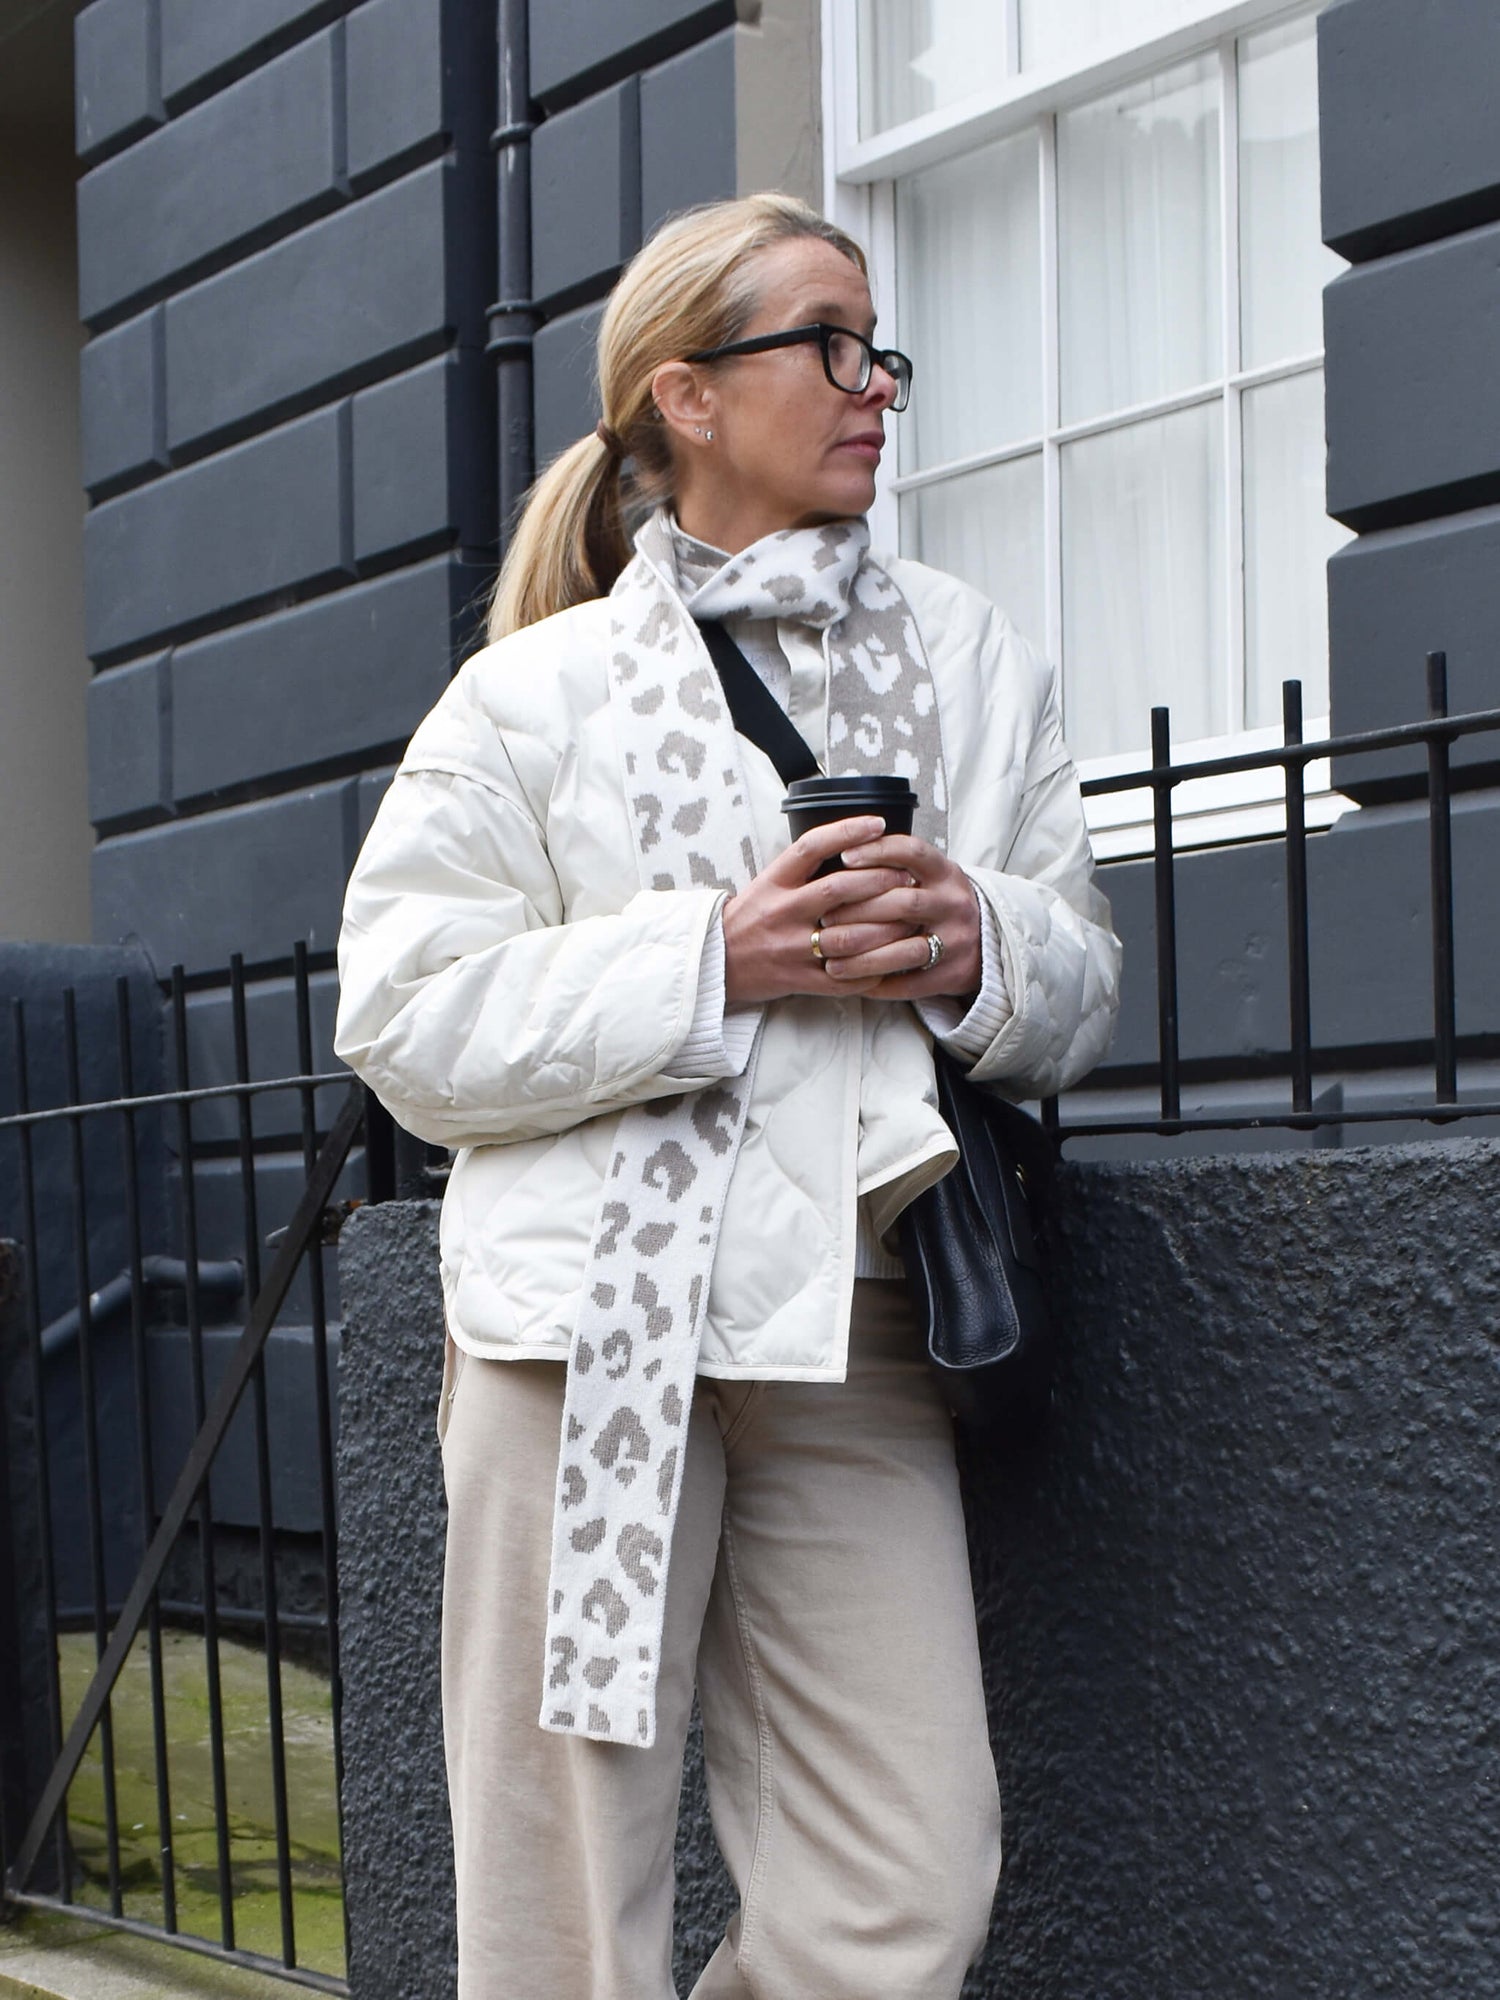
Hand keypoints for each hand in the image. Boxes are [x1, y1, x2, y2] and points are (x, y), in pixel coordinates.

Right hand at [721, 817, 922, 1004]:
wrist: (716, 960)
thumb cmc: (751, 917)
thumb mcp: (768, 882)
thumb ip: (804, 868)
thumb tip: (854, 845)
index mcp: (774, 881)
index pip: (812, 846)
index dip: (847, 831)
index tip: (878, 824)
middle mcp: (782, 911)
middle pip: (838, 889)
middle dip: (880, 880)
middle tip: (907, 876)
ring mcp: (791, 948)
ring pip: (847, 935)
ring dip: (885, 926)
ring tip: (909, 916)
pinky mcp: (799, 980)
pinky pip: (844, 977)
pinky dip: (872, 968)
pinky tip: (892, 958)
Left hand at [816, 832, 981, 1001]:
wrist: (986, 941)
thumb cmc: (938, 904)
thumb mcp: (928, 877)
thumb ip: (893, 870)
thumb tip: (837, 864)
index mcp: (945, 873)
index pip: (913, 852)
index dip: (878, 852)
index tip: (844, 857)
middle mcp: (953, 903)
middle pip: (904, 903)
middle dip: (859, 912)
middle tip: (824, 920)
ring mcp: (956, 940)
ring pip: (906, 950)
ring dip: (863, 957)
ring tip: (830, 961)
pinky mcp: (952, 974)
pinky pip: (911, 984)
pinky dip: (878, 984)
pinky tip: (853, 983)